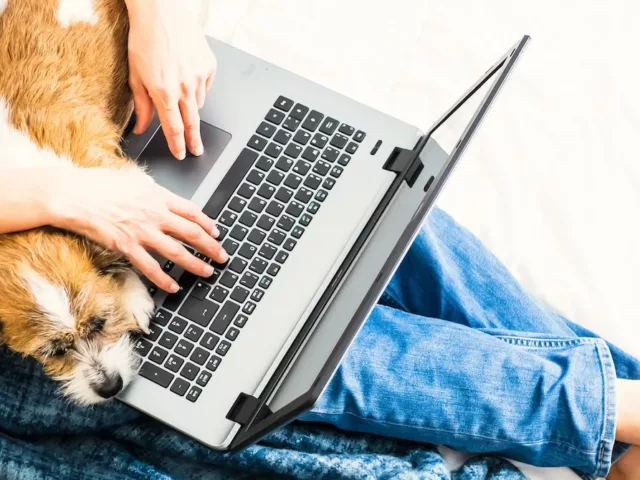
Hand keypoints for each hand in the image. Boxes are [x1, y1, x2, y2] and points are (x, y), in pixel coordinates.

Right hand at [49, 167, 227, 292]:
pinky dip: (165, 279)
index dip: (208, 223)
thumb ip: (151, 190)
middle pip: (192, 233)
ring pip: (177, 252)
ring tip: (207, 272)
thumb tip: (162, 195)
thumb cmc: (97, 184)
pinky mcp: (127, 247)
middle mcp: (155, 214)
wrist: (72, 194)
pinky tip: (174, 286)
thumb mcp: (132, 179)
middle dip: (211, 247)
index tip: (217, 232)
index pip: (192, 211)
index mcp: (158, 196)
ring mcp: (143, 232)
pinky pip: (151, 267)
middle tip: (222, 256)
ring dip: (196, 264)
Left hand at [126, 0, 215, 159]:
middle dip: (194, 141)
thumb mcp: (135, 75)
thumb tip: (140, 127)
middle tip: (196, 150)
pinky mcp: (209, 66)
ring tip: (178, 88)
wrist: (161, 12)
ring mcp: (199, 77)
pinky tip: (186, 73)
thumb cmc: (144, 39)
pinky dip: (197, 86)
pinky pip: (205, 86)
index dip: (177, 145)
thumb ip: (141, 105)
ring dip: (189, 104)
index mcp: (164, 93)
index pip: (174, 129)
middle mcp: (184, 88)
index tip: (180, 154)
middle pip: (193, 124)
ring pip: (197, 103)